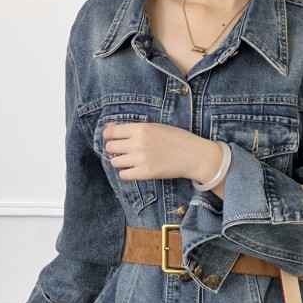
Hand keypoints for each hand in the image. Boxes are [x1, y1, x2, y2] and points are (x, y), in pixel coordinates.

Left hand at [103, 122, 223, 186]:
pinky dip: (126, 173)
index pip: (111, 131)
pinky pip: (124, 175)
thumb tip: (109, 127)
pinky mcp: (145, 173)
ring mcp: (141, 159)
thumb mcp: (155, 127)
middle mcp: (138, 143)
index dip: (109, 135)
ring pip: (115, 162)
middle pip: (110, 147)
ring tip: (130, 161)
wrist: (193, 155)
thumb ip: (133, 128)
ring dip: (119, 161)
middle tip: (123, 151)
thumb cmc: (176, 139)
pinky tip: (134, 170)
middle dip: (114, 149)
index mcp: (140, 128)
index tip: (112, 138)